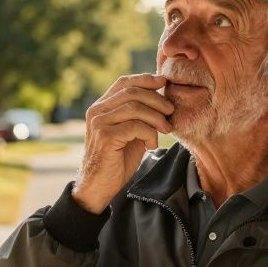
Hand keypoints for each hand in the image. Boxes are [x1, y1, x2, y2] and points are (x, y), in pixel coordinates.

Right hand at [72, 74, 174, 212]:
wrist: (99, 187)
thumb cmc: (116, 161)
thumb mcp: (130, 133)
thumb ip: (139, 116)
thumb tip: (162, 98)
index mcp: (101, 107)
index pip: (124, 83)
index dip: (145, 79)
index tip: (163, 83)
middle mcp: (97, 111)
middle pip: (132, 92)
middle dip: (156, 100)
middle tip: (171, 111)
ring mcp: (99, 123)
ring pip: (135, 107)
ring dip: (156, 117)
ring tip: (166, 129)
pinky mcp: (105, 137)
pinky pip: (135, 126)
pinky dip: (149, 133)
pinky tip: (151, 145)